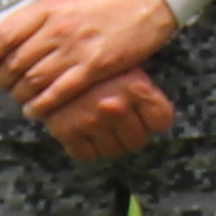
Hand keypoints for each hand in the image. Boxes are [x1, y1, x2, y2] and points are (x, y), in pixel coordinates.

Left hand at [0, 0, 177, 117]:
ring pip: (33, 81)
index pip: (3, 36)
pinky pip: (59, 92)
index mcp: (48, 8)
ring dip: (22, 95)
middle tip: (7, 87)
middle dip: (5, 81)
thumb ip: (44, 18)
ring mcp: (76, 48)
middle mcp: (57, 28)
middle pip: (15, 63)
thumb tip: (19, 39)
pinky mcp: (96, 66)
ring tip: (22, 100)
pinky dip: (43, 105)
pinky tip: (37, 110)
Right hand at [38, 73, 177, 163]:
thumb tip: (158, 124)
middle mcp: (114, 106)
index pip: (161, 123)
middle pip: (137, 142)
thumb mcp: (130, 68)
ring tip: (103, 124)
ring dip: (110, 142)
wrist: (54, 60)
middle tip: (121, 120)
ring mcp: (90, 120)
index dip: (154, 120)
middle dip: (131, 133)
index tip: (145, 114)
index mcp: (135, 87)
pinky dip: (88, 148)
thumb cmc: (99, 65)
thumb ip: (145, 94)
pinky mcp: (65, 131)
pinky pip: (86, 155)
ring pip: (114, 151)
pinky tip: (87, 131)